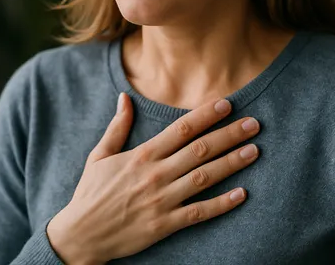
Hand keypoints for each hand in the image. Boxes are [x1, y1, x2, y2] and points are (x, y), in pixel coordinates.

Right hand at [47, 92, 260, 263]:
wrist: (80, 236)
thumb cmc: (90, 194)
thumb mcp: (98, 156)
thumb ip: (117, 127)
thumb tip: (124, 97)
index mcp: (141, 156)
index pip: (180, 129)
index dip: (206, 115)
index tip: (227, 104)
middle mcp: (155, 175)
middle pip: (199, 150)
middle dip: (229, 134)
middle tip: (254, 123)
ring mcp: (162, 200)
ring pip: (204, 178)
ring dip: (232, 163)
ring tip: (254, 150)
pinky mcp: (165, 224)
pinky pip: (199, 213)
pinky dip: (222, 204)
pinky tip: (242, 194)